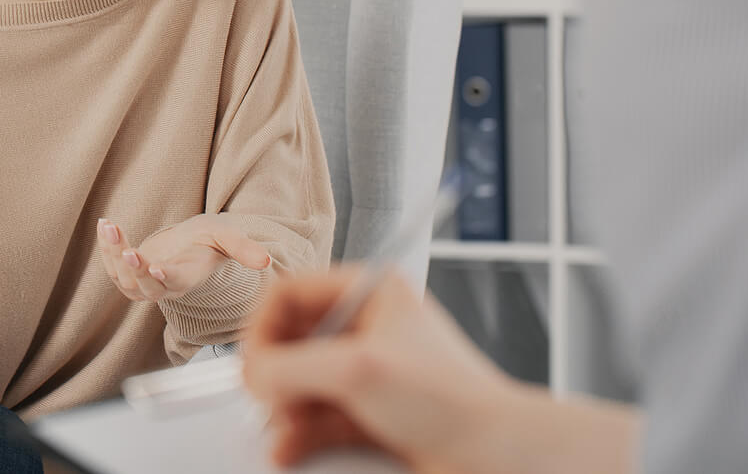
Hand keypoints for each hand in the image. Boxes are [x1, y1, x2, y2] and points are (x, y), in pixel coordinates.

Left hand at [96, 214, 271, 301]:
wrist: (189, 247)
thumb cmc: (209, 240)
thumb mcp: (227, 238)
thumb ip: (243, 249)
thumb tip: (266, 261)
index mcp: (190, 276)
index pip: (178, 283)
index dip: (168, 277)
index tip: (158, 268)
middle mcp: (165, 285)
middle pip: (148, 288)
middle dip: (137, 271)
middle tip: (130, 252)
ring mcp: (145, 283)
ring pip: (125, 278)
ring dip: (115, 253)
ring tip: (109, 226)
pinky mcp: (129, 275)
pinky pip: (113, 268)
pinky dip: (106, 249)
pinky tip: (105, 225)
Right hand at [241, 267, 512, 469]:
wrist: (496, 456)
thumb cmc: (450, 399)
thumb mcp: (356, 370)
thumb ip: (290, 368)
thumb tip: (251, 376)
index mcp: (369, 292)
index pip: (290, 292)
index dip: (262, 327)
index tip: (253, 363)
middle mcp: (366, 328)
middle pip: (291, 342)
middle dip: (274, 376)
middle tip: (267, 400)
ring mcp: (368, 374)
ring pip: (302, 385)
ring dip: (284, 410)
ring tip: (282, 430)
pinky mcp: (370, 414)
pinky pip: (318, 419)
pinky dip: (300, 434)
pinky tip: (291, 447)